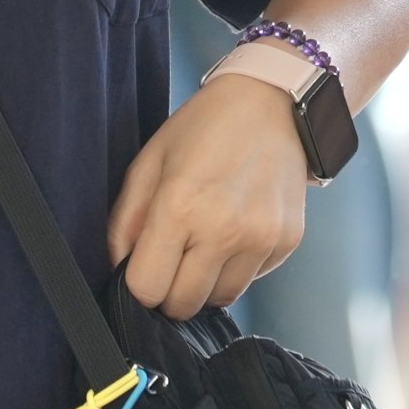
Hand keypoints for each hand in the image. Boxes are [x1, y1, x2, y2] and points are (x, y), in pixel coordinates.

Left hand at [108, 71, 310, 317]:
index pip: (147, 289)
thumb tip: (121, 270)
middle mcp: (224, 229)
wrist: (271, 103)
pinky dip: (237, 268)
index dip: (138, 285)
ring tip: (205, 244)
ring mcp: (261, 238)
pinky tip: (234, 232)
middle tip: (172, 260)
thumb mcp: (149, 163)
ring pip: (220, 301)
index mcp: (180, 207)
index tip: (143, 269)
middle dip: (170, 292)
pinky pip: (251, 281)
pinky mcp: (287, 242)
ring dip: (205, 284)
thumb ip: (125, 222)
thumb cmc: (204, 128)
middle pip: (183, 305)